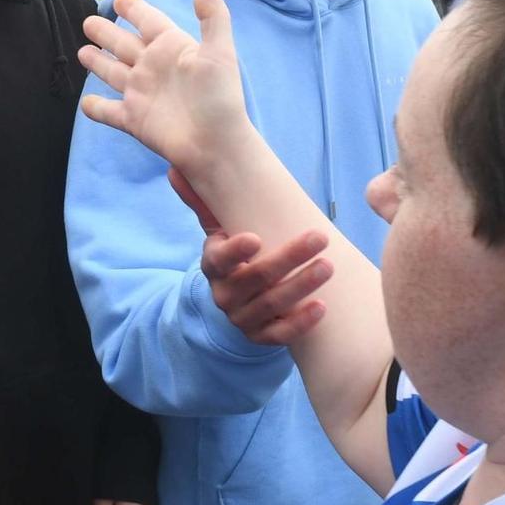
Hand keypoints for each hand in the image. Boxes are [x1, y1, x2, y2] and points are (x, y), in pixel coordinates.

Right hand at [78, 0, 250, 178]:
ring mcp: (140, 93)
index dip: (134, 9)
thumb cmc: (219, 97)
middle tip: (88, 22)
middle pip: (123, 44)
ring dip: (97, 62)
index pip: (148, 20)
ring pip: (112, 72)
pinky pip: (108, 112)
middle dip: (106, 33)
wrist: (215, 144)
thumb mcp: (219, 52)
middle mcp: (152, 67)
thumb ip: (212, 15)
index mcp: (171, 47)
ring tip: (82, 51)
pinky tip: (86, 103)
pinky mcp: (132, 119)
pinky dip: (96, 108)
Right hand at [172, 167, 330, 343]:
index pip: (219, 261)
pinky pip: (279, 334)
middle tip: (319, 238)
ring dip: (301, 285)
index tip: (256, 239)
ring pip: (271, 304)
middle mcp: (224, 294)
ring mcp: (242, 318)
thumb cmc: (235, 254)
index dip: (235, 251)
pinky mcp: (260, 336)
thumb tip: (176, 168)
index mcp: (214, 265)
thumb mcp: (218, 229)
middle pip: (256, 278)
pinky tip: (322, 306)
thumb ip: (203, 201)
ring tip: (328, 266)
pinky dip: (300, 323)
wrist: (239, 299)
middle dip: (289, 257)